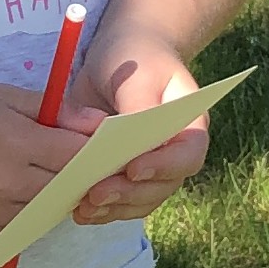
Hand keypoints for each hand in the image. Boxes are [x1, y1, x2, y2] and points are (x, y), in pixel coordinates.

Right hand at [0, 83, 120, 237]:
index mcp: (11, 144)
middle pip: (70, 188)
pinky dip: (34, 208)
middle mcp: (3, 185)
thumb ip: (52, 111)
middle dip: (83, 174)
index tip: (106, 144)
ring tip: (50, 169)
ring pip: (51, 212)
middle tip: (87, 158)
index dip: (97, 151)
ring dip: (61, 193)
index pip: (76, 157)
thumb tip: (98, 127)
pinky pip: (26, 225)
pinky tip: (24, 186)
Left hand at [69, 38, 207, 225]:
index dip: (164, 167)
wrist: (120, 56)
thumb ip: (136, 106)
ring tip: (83, 208)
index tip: (133, 169)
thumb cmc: (135, 58)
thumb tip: (127, 140)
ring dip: (112, 208)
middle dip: (128, 194)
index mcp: (190, 125)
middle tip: (95, 193)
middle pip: (162, 186)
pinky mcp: (125, 175)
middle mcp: (174, 153)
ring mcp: (151, 168)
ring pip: (140, 201)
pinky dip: (101, 210)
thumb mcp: (136, 74)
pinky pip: (119, 202)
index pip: (188, 155)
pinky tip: (78, 211)